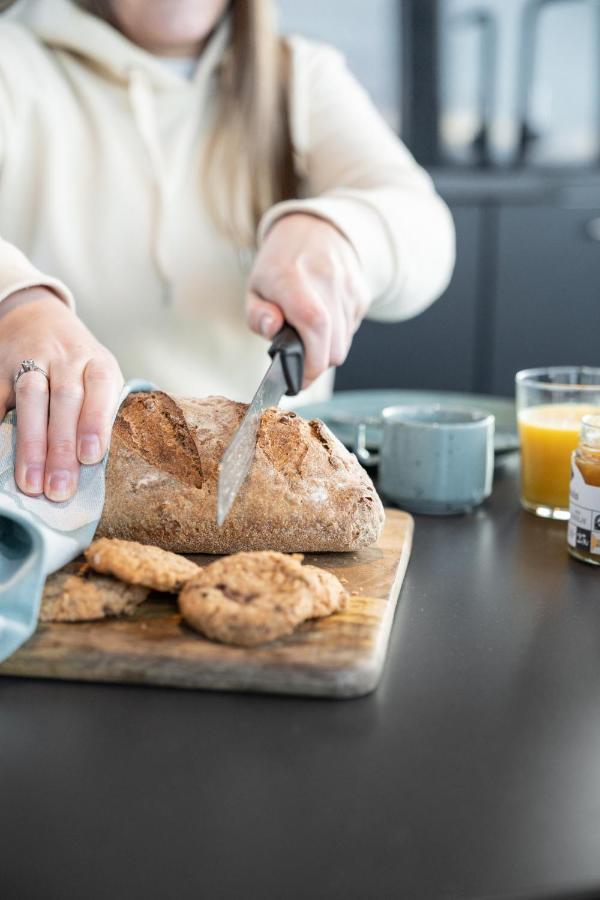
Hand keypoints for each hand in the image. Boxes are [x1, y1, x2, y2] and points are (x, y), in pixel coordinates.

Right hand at [0, 287, 123, 501]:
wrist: (39, 319)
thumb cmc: (80, 365)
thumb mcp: (100, 377)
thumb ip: (101, 411)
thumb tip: (97, 466)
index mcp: (98, 363)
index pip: (101, 389)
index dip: (95, 422)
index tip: (91, 458)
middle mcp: (67, 358)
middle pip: (66, 401)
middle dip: (62, 448)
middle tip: (60, 490)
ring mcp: (32, 359)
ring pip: (32, 398)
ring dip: (31, 444)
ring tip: (31, 483)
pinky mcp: (3, 368)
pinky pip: (0, 396)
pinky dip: (0, 422)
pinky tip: (3, 452)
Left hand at [246, 213, 369, 386]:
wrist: (314, 230)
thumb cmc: (280, 266)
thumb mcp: (255, 287)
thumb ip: (257, 315)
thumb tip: (272, 329)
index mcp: (292, 278)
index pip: (314, 325)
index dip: (310, 362)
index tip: (297, 381)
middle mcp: (325, 280)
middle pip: (334, 345)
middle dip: (316, 366)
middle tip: (299, 366)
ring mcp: (347, 286)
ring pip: (344, 344)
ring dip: (326, 351)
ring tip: (308, 338)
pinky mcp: (361, 293)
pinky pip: (352, 331)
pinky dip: (338, 336)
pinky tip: (324, 321)